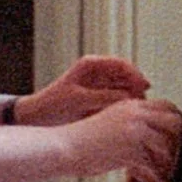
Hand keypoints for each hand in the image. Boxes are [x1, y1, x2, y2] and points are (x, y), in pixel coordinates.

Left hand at [19, 54, 149, 127]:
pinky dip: (124, 105)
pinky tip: (128, 115)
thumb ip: (105, 97)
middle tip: (143, 103)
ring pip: (125, 88)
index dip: (136, 74)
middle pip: (127, 75)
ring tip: (137, 111)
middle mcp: (98, 72)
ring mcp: (99, 84)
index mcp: (91, 64)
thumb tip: (130, 98)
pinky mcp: (99, 97)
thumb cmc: (53, 105)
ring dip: (132, 97)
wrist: (36, 117)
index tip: (145, 87)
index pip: (121, 64)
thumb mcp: (80, 100)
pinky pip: (118, 99)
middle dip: (137, 87)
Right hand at [60, 97, 181, 181]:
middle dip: (181, 140)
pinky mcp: (129, 149)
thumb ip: (132, 125)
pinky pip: (154, 165)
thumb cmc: (84, 141)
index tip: (180, 137)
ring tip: (171, 176)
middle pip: (174, 121)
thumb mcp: (111, 123)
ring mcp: (134, 130)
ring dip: (172, 162)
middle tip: (181, 158)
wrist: (63, 147)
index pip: (167, 106)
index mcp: (132, 105)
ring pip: (168, 144)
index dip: (178, 121)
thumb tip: (151, 138)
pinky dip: (159, 178)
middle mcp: (136, 113)